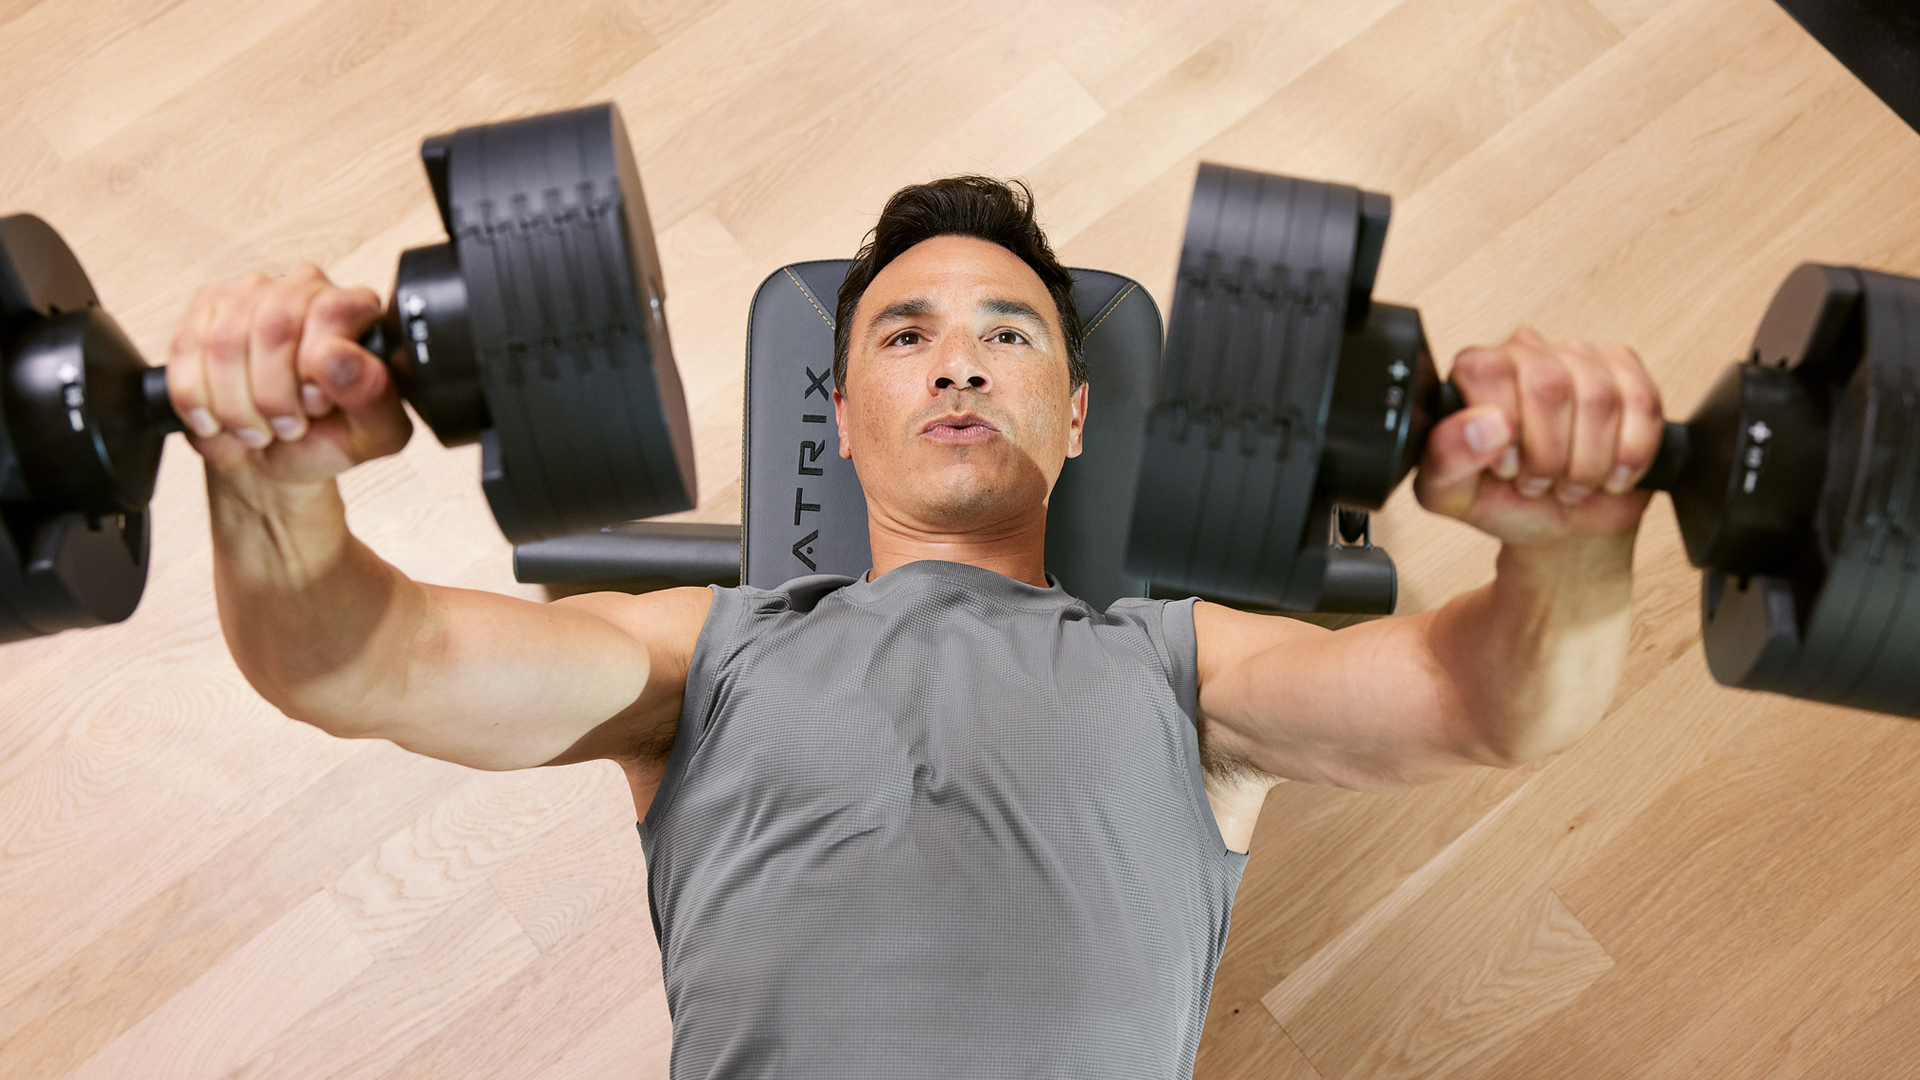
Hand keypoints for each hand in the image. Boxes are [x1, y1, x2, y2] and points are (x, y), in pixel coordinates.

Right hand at [165, 265, 410, 484]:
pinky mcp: (204, 309)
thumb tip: (338, 355)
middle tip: (285, 427)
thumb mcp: (372, 433)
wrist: (274, 456)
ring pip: (225, 338)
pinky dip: (197, 397)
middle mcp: (303, 288)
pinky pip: (187, 348)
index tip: (315, 405)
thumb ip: (372, 394)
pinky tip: (217, 419)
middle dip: (273, 395)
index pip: (331, 309)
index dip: (315, 368)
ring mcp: (250, 293)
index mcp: (356, 309)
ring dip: (235, 402)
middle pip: (274, 325)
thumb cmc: (328, 437)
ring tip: (256, 428)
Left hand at [1412, 328, 1662, 547]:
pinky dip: (1629, 454)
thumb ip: (1447, 459)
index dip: (1504, 430)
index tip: (1508, 468)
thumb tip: (1480, 426)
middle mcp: (1527, 352)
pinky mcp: (1629, 374)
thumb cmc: (1505, 501)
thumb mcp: (1454, 495)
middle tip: (1541, 483)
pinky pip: (1642, 404)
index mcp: (1476, 371)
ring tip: (1571, 483)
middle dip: (1548, 454)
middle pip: (1548, 386)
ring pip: (1598, 397)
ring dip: (1588, 462)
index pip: (1488, 371)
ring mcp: (1581, 357)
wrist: (1563, 525)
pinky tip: (1611, 475)